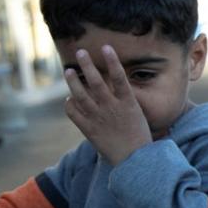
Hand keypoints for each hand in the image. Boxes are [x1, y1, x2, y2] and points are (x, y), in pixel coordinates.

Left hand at [63, 46, 151, 165]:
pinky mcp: (89, 129)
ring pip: (81, 95)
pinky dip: (70, 104)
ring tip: (68, 71)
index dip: (112, 61)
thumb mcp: (138, 115)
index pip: (120, 77)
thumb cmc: (140, 137)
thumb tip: (117, 87)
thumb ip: (127, 101)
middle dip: (88, 65)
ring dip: (73, 81)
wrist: (134, 160)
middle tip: (80, 52)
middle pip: (97, 82)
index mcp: (128, 103)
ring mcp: (99, 118)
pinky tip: (70, 99)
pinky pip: (74, 113)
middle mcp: (112, 108)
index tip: (106, 47)